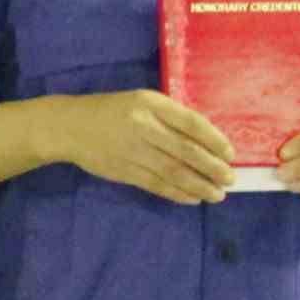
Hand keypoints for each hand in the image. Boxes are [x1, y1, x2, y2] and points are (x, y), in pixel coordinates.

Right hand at [45, 90, 243, 205]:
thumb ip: (169, 117)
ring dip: (200, 185)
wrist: (69, 126)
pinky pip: (156, 185)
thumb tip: (206, 143)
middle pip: (186, 150)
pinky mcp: (124, 171)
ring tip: (217, 194)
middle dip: (212, 167)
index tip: (230, 154)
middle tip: (230, 179)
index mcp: (150, 104)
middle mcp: (143, 126)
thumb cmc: (111, 111)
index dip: (214, 140)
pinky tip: (193, 197)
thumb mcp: (141, 102)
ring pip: (174, 171)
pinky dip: (177, 193)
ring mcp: (132, 150)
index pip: (191, 123)